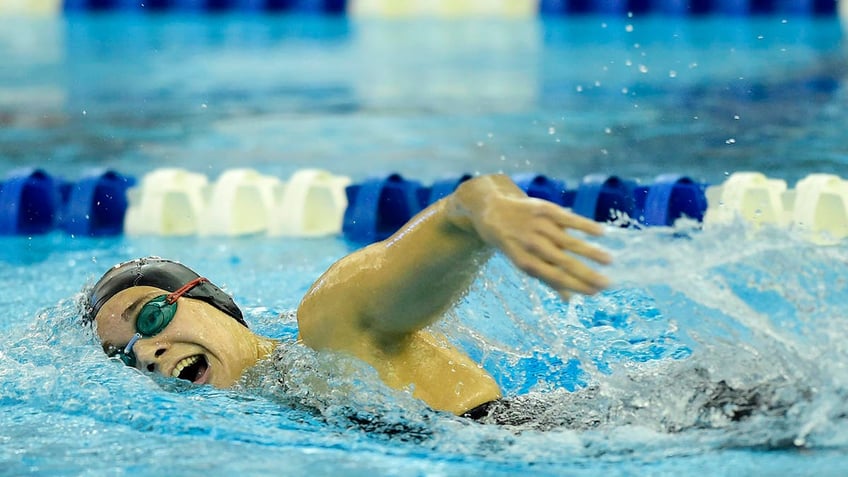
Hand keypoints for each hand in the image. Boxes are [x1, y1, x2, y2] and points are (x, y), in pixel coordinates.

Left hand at [473, 195, 611, 299]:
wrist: (491, 209)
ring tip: (609, 260)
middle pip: (563, 262)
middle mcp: (531, 244)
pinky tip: (601, 233)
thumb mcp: (522, 261)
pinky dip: (584, 225)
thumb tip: (569, 300)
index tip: (595, 293)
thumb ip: (547, 278)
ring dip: (590, 252)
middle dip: (586, 274)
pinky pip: (567, 218)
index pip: (554, 277)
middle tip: (607, 284)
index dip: (574, 286)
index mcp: (525, 261)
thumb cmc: (510, 242)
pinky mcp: (543, 208)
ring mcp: (538, 225)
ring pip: (568, 241)